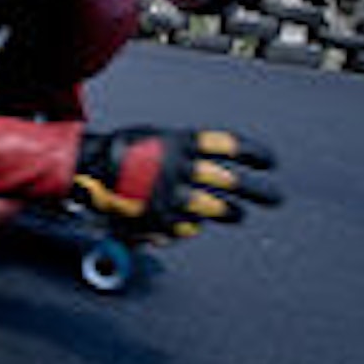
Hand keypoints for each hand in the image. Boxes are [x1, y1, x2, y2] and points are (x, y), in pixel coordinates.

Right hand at [73, 127, 281, 237]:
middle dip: (260, 192)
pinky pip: (190, 227)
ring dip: (233, 213)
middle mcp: (185, 169)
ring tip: (238, 214)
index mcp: (183, 142)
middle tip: (275, 198)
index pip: (232, 147)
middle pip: (235, 182)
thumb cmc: (121, 151)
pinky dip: (191, 225)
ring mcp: (176, 195)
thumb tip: (206, 160)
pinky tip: (188, 221)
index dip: (255, 154)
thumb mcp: (153, 136)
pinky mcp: (165, 218)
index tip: (269, 162)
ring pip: (220, 209)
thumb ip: (181, 147)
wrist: (88, 168)